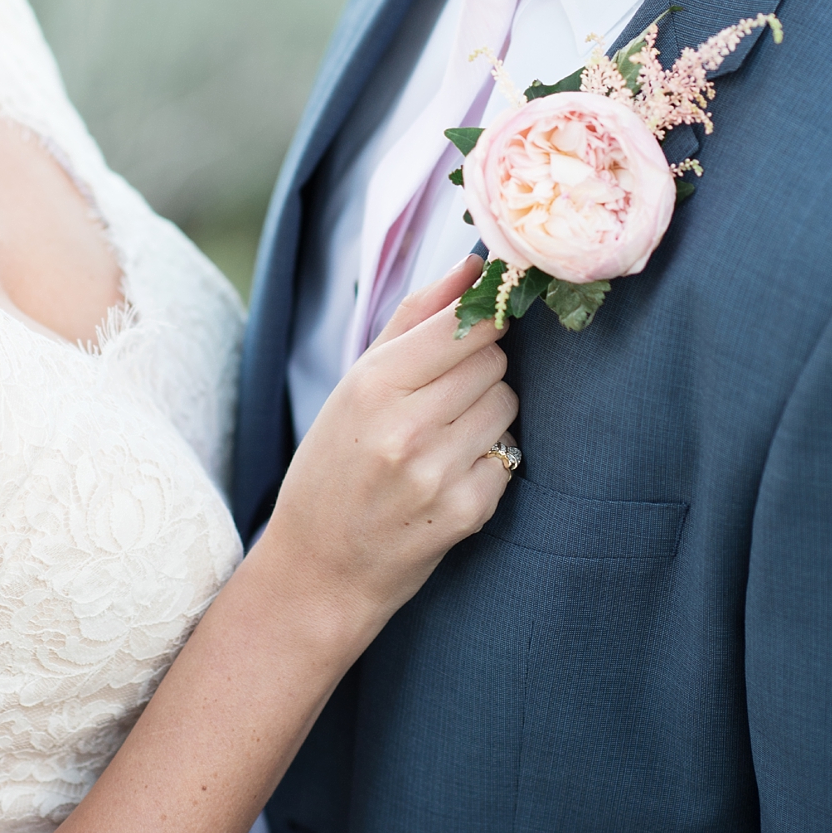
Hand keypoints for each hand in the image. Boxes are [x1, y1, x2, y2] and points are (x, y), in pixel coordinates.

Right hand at [262, 255, 518, 653]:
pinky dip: (490, 458)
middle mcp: (406, 427)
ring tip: (445, 434)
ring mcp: (439, 472)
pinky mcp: (468, 511)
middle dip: (480, 368)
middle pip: (494, 362)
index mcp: (371, 386)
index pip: (466, 326)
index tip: (489, 317)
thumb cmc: (332, 465)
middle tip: (444, 393)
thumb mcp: (353, 385)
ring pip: (508, 404)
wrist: (320, 566)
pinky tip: (452, 473)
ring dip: (488, 411)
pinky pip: (511, 456)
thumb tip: (473, 266)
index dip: (486, 318)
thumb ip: (413, 319)